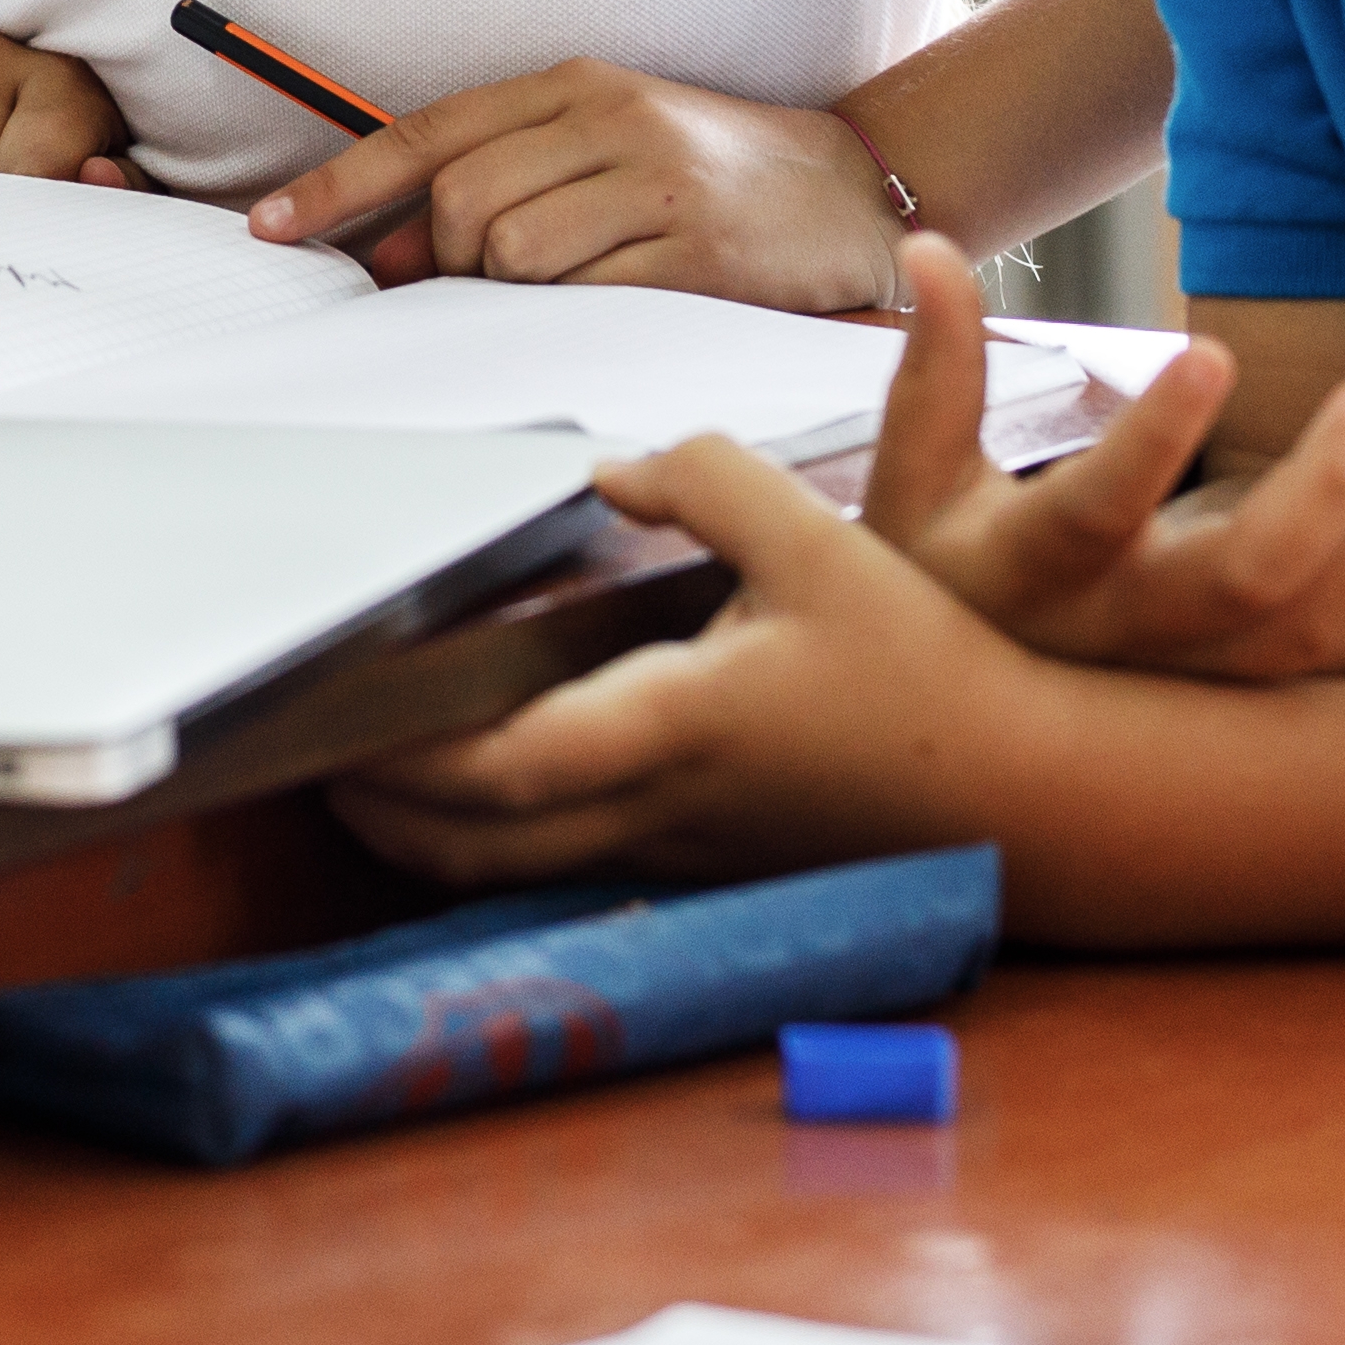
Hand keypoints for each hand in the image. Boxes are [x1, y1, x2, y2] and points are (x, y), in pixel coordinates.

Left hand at [248, 61, 912, 302]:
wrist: (859, 188)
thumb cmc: (714, 175)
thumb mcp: (606, 148)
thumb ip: (505, 183)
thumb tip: (397, 253)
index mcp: (577, 87)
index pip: (427, 132)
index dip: (339, 185)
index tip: (271, 227)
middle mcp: (612, 122)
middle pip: (460, 199)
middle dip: (445, 259)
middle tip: (471, 286)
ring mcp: (658, 185)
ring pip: (512, 252)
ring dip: (511, 293)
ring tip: (569, 289)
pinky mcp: (699, 252)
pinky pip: (584, 298)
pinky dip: (568, 316)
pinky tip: (605, 309)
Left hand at [329, 423, 1063, 889]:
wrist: (1029, 795)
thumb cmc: (927, 669)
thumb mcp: (824, 545)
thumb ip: (708, 486)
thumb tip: (606, 473)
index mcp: (675, 728)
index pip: (500, 767)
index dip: (401, 757)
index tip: (335, 714)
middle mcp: (660, 809)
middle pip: (473, 848)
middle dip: (378, 812)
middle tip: (314, 755)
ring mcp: (678, 853)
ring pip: (513, 870)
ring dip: (429, 834)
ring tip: (371, 773)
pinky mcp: (704, 865)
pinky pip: (570, 865)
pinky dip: (503, 842)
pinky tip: (485, 791)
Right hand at [844, 231, 1344, 679]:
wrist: (962, 708)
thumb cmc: (939, 563)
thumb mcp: (914, 470)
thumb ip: (938, 363)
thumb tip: (932, 248)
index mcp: (1025, 575)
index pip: (1097, 510)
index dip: (1156, 437)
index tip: (1213, 347)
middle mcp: (1115, 638)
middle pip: (1244, 580)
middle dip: (1328, 487)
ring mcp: (1187, 677)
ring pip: (1314, 626)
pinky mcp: (1242, 693)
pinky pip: (1343, 656)